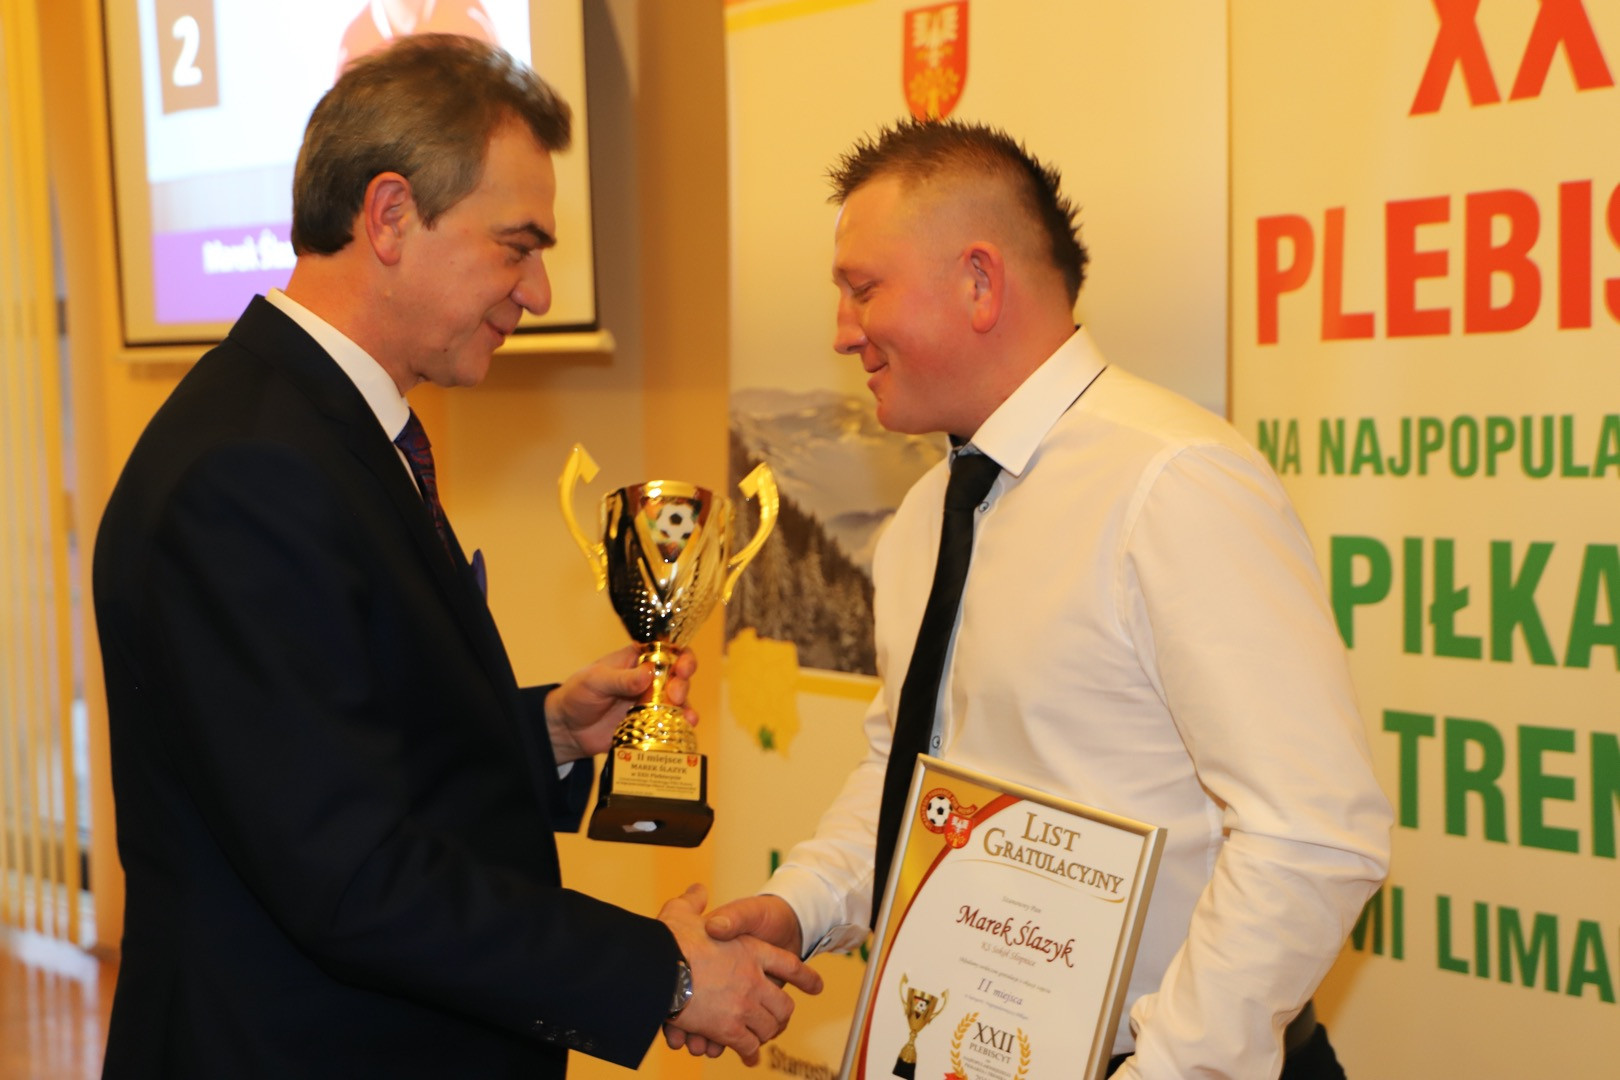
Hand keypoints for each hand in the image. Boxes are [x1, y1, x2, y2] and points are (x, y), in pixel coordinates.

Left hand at [545, 644, 696, 763]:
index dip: (681, 655)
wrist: (568, 729)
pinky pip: (671, 722)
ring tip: (686, 715)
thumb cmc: (578, 694)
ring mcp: (651, 702)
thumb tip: (647, 674)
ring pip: (679, 700)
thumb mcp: (595, 681)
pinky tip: (687, 726)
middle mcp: (649, 679)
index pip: (666, 650)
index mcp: (637, 660)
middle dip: (683, 683)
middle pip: (678, 675)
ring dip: (686, 705)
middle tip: (675, 695)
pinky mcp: (650, 723)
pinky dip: (681, 724)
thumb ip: (621, 679)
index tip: (683, 666)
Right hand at [658, 884, 822, 1064]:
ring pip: (768, 1027)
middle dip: (781, 1016)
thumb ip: (694, 902)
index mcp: (750, 950)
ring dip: (766, 1035)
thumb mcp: (684, 912)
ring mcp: (744, 1004)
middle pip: (783, 1005)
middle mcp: (753, 978)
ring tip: (763, 1038)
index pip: (789, 965)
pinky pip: (747, 1045)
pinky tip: (748, 1056)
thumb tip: (698, 891)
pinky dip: (747, 1052)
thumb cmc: (671, 938)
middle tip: (779, 1021)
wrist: (661, 964)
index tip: (817, 987)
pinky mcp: (729, 1028)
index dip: (805, 978)